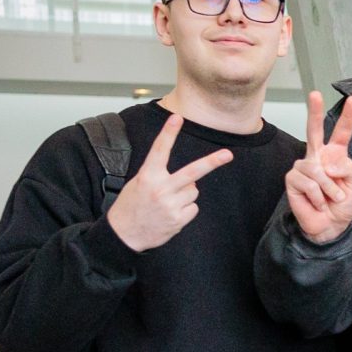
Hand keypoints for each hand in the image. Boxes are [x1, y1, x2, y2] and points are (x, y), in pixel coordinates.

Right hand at [107, 113, 234, 251]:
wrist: (124, 234)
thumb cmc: (131, 205)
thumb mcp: (138, 183)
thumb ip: (160, 176)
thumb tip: (190, 179)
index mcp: (147, 176)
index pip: (160, 150)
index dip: (169, 133)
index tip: (176, 117)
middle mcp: (161, 189)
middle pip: (192, 172)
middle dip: (212, 162)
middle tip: (228, 155)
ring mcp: (171, 205)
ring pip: (194, 190)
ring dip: (186, 194)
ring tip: (168, 202)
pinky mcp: (178, 219)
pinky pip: (193, 207)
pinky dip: (186, 209)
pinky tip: (171, 213)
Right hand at [285, 89, 351, 244]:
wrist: (330, 226)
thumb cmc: (343, 205)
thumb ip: (348, 168)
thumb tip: (329, 161)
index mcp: (335, 156)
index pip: (341, 133)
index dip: (347, 117)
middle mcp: (317, 157)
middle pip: (314, 130)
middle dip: (314, 112)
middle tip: (314, 94)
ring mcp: (303, 167)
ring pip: (318, 170)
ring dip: (329, 189)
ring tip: (331, 199)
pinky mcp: (292, 180)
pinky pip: (309, 183)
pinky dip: (318, 196)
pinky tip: (317, 202)